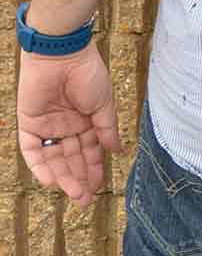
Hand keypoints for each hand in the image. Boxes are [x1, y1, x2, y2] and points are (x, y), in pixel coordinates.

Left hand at [17, 44, 119, 205]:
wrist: (63, 55)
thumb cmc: (88, 74)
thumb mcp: (103, 104)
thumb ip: (107, 129)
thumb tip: (118, 151)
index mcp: (86, 121)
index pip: (90, 151)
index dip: (94, 169)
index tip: (98, 187)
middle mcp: (66, 127)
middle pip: (72, 159)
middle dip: (79, 179)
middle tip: (85, 199)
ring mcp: (48, 127)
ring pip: (54, 159)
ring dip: (64, 177)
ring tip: (74, 193)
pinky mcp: (29, 125)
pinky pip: (33, 151)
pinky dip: (41, 167)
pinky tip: (51, 181)